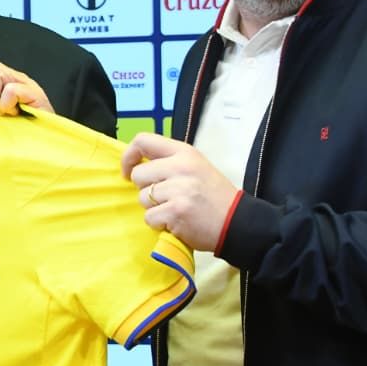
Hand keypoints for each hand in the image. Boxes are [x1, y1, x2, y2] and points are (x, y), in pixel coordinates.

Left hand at [121, 133, 239, 252]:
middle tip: (165, 197)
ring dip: (154, 208)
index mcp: (184, 152)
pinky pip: (149, 218)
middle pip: (138, 175)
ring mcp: (178, 190)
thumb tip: (136, 165)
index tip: (129, 171)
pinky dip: (159, 224)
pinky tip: (177, 221)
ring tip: (175, 209)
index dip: (129, 156)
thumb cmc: (214, 195)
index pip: (143, 140)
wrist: (237, 221)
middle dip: (146, 189)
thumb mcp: (196, 166)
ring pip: (142, 198)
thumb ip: (169, 162)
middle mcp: (180, 167)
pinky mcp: (176, 212)